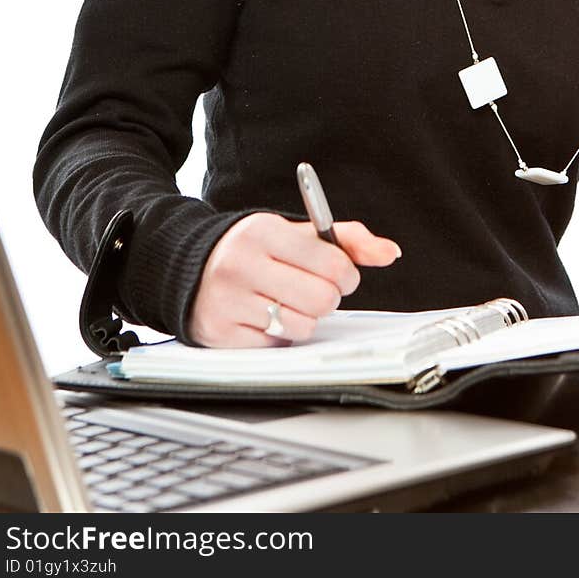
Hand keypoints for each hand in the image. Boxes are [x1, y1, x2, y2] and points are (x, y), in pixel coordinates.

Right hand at [188, 212, 401, 347]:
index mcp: (265, 231)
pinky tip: (262, 316)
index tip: (340, 275)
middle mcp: (242, 264)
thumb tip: (390, 252)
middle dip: (326, 299)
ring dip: (302, 319)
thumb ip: (347, 239)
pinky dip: (276, 336)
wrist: (188, 265)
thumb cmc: (255, 249)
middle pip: (321, 300)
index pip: (333, 263)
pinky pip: (274, 346)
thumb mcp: (296, 233)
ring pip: (301, 326)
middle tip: (314, 291)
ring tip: (285, 302)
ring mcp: (229, 300)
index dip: (346, 275)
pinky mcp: (220, 333)